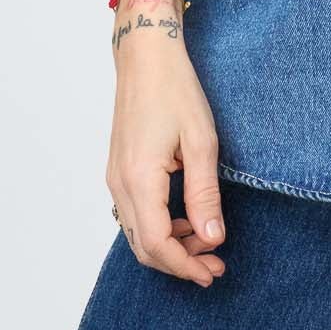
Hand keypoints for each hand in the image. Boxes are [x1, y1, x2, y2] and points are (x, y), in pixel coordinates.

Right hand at [106, 0, 227, 285]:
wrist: (146, 56)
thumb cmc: (175, 90)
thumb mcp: (201, 142)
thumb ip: (204, 194)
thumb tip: (212, 237)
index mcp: (139, 179)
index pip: (158, 244)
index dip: (185, 265)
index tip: (212, 273)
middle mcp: (120, 184)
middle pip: (143, 246)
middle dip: (179, 262)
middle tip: (214, 266)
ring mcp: (116, 177)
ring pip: (137, 233)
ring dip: (170, 246)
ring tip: (207, 243)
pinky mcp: (119, 169)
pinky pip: (135, 214)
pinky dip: (160, 227)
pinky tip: (187, 219)